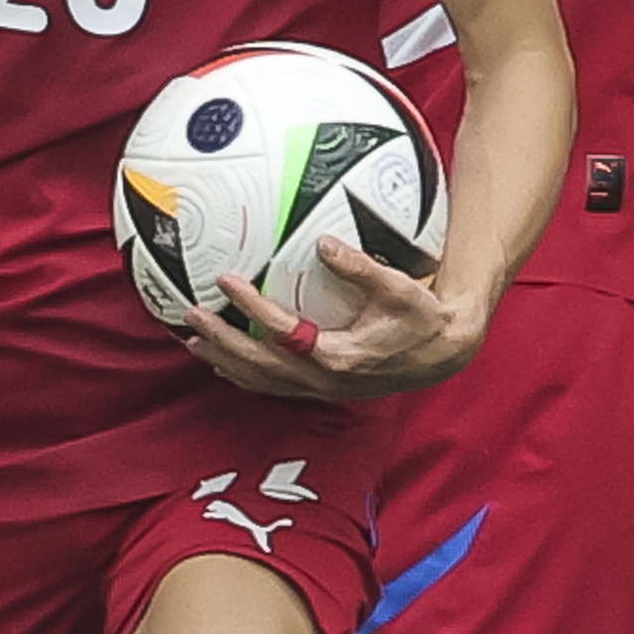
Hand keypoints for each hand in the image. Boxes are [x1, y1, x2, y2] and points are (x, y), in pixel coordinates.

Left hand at [193, 244, 485, 395]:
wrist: (442, 355)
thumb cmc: (424, 320)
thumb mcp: (399, 289)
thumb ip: (360, 267)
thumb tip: (324, 243)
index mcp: (340, 355)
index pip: (283, 331)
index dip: (252, 306)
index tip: (227, 280)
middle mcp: (324, 379)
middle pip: (260, 363)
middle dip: (222, 339)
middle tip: (191, 315)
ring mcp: (321, 389)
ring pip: (261, 380)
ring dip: (225, 360)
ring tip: (194, 340)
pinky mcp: (323, 390)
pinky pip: (274, 386)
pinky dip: (245, 375)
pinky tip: (225, 363)